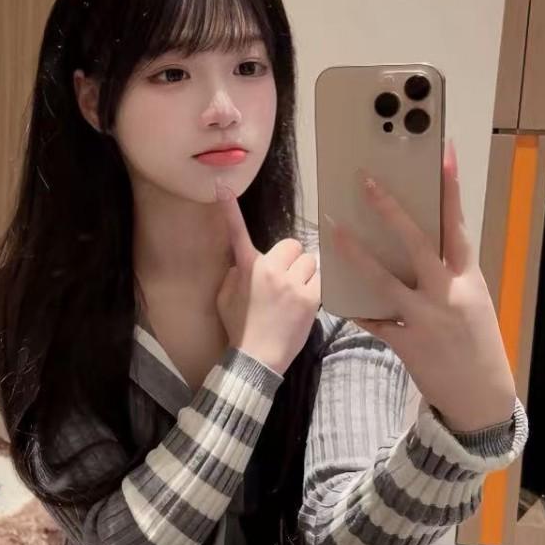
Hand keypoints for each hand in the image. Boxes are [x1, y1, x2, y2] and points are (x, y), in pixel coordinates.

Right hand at [214, 182, 320, 375]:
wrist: (257, 358)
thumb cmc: (240, 328)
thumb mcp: (226, 298)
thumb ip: (236, 273)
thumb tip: (244, 261)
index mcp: (247, 268)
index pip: (237, 234)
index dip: (229, 210)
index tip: (222, 187)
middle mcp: (270, 270)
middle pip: (293, 245)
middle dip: (292, 259)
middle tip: (286, 280)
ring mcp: (292, 283)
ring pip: (310, 261)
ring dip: (306, 274)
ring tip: (296, 295)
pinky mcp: (311, 297)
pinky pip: (321, 279)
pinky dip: (316, 288)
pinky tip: (305, 303)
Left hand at [323, 138, 517, 432]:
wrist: (481, 397)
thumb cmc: (478, 344)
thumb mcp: (474, 303)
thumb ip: (450, 275)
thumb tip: (423, 249)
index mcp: (469, 279)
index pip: (458, 225)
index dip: (451, 188)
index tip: (443, 153)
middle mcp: (448, 293)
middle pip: (417, 242)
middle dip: (390, 210)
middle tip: (367, 181)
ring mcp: (425, 318)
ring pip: (384, 279)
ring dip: (356, 253)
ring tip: (333, 229)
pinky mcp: (406, 343)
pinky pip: (373, 320)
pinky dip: (356, 309)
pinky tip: (338, 297)